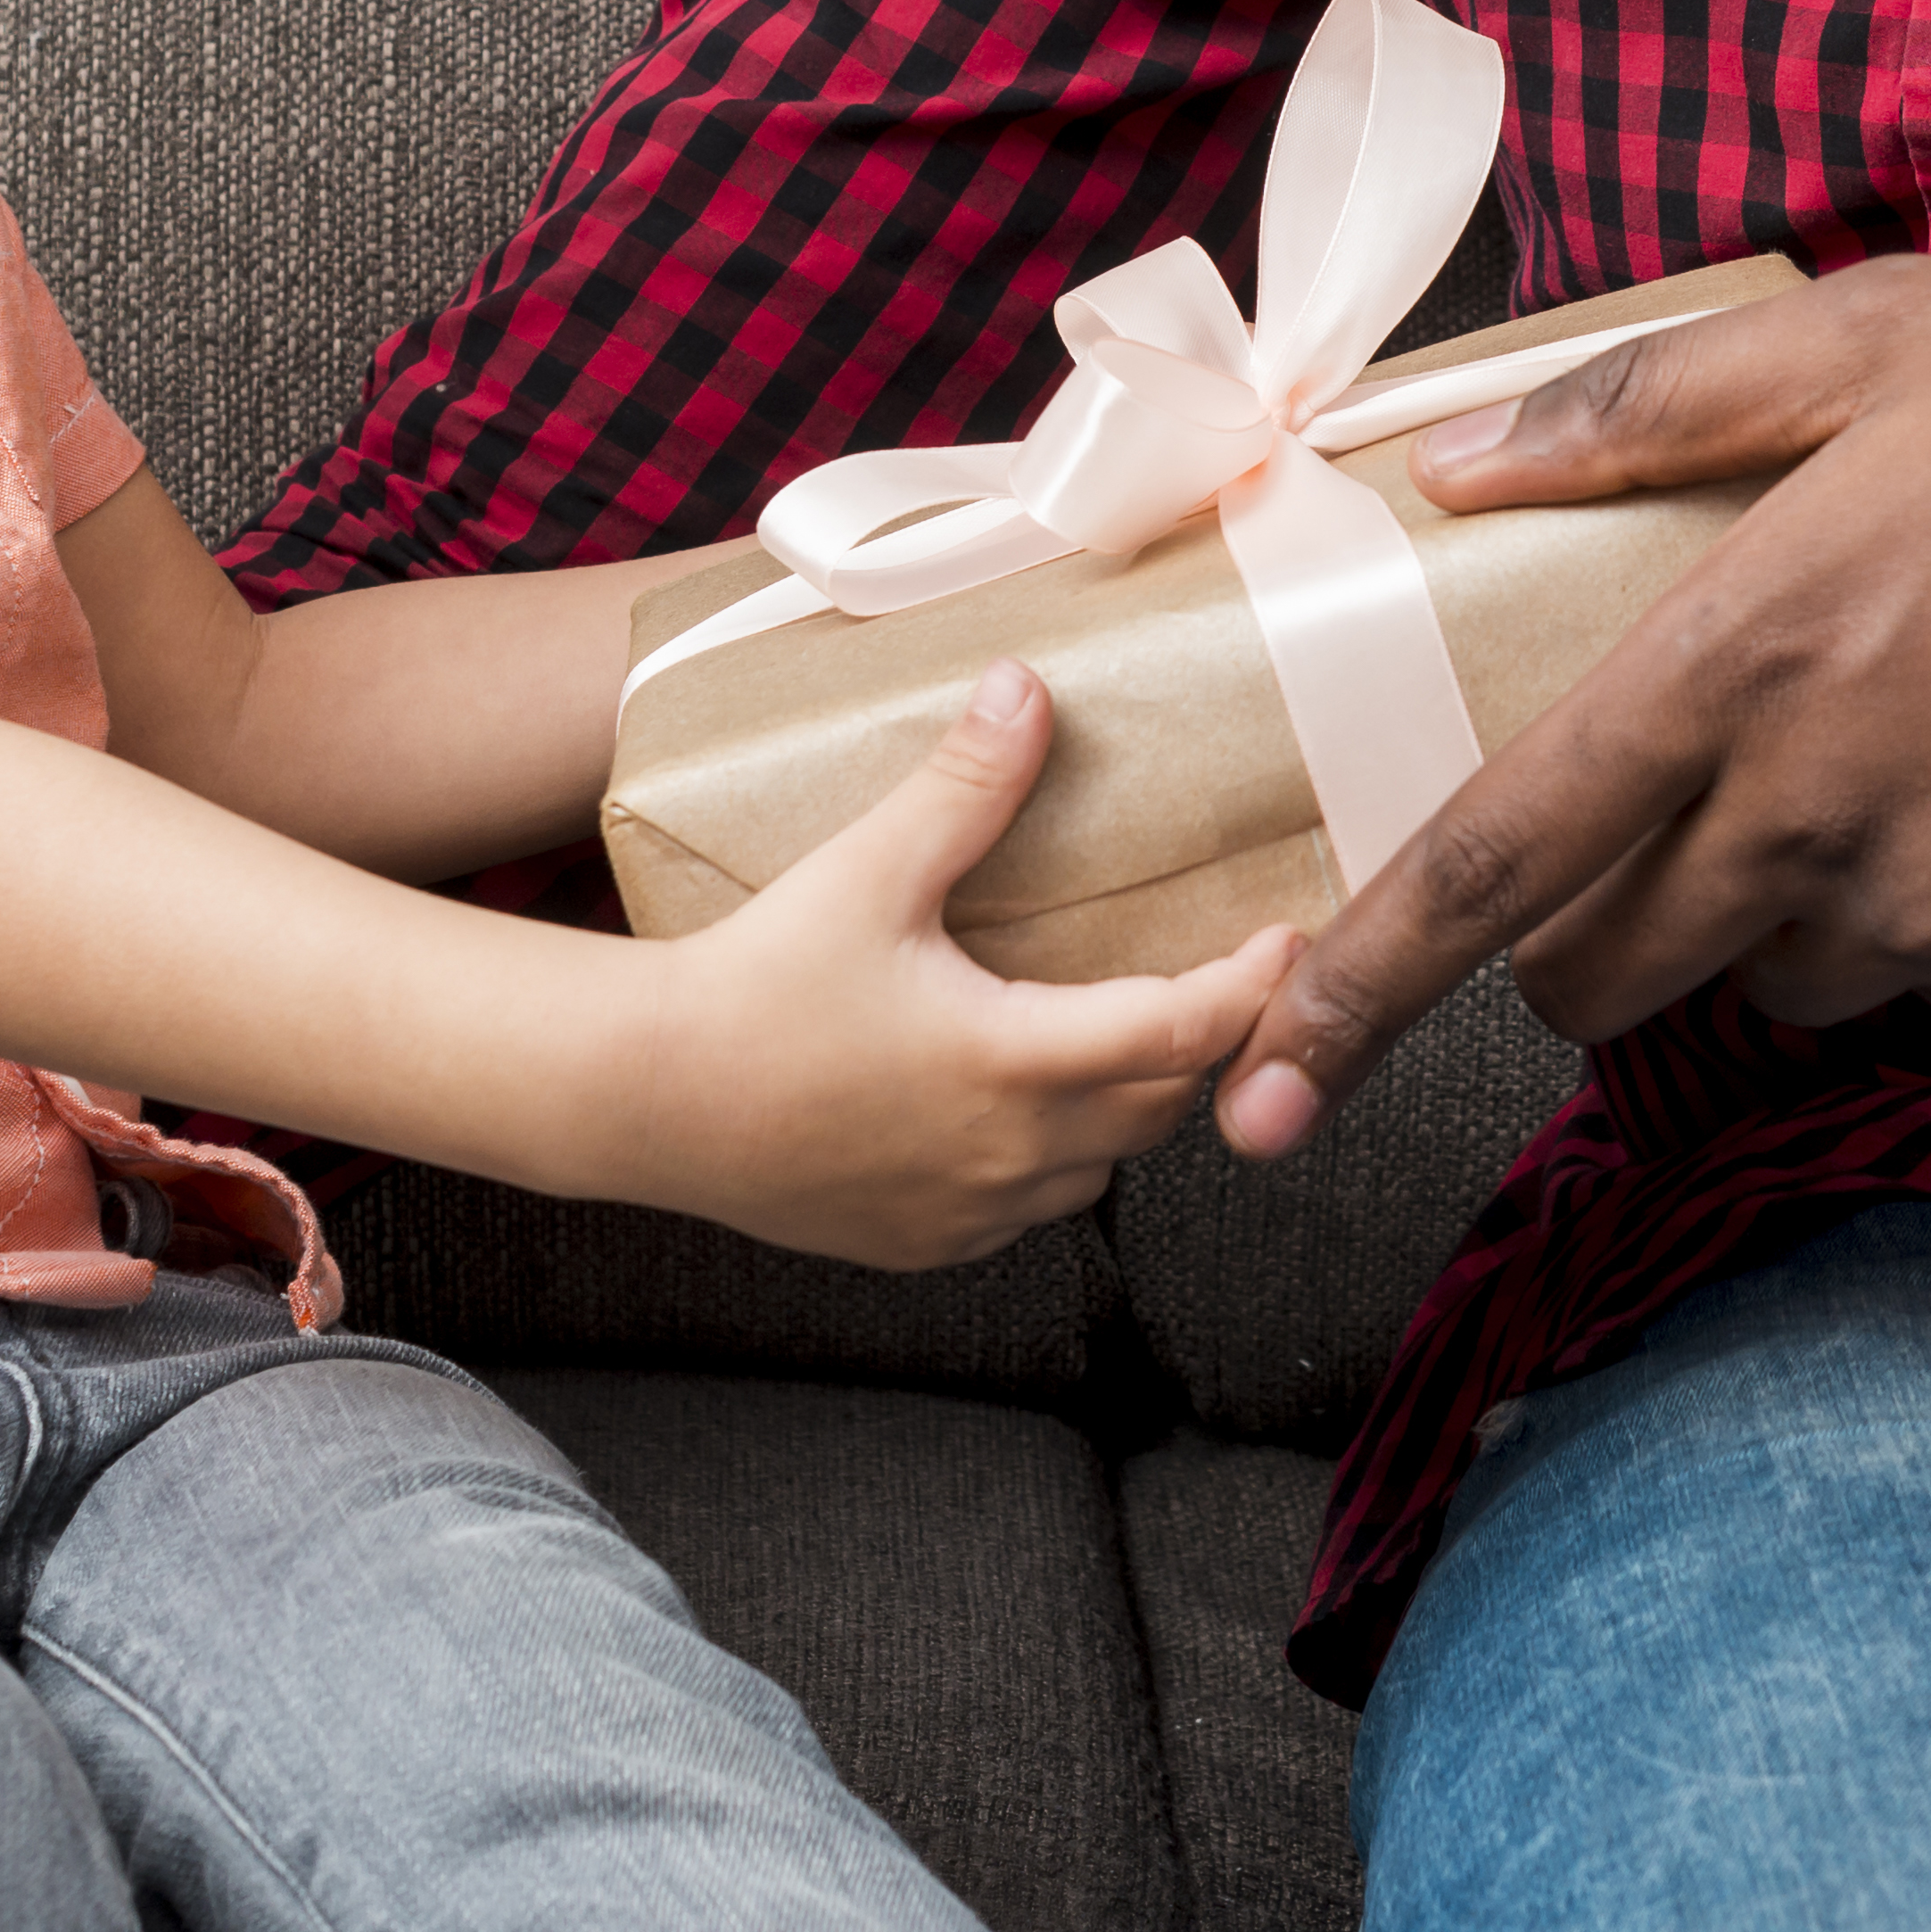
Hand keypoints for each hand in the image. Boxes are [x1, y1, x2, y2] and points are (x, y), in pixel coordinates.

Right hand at [632, 659, 1299, 1268]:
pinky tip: (1031, 1103)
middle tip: (1222, 973)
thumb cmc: (751, 987)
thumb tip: (1025, 690)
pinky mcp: (923, 1241)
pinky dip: (1057, 1153)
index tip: (1285, 941)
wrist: (645, 1097)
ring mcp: (970, 1211)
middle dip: (1201, 1041)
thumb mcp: (869, 870)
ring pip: (1103, 1163)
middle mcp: (1011, 1155)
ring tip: (1129, 1029)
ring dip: (1132, 1102)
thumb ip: (964, 784)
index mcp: (1017, 1063)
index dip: (1252, 988)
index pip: (1187, 1032)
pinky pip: (1031, 1206)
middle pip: (1162, 1102)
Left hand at [1214, 261, 1930, 1153]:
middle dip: (1578, 936)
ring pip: (1768, 977)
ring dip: (1773, 907)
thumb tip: (1451, 460)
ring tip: (1897, 744)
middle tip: (1645, 822)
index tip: (1251, 1093)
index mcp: (1743, 664)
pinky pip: (1926, 977)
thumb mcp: (1888, 336)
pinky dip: (1928, 908)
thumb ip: (1647, 407)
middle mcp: (1819, 823)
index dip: (1351, 994)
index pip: (1491, 868)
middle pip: (1603, 971)